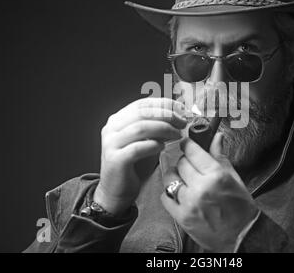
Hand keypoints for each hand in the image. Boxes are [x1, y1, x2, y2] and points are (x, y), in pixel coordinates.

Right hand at [94, 98, 186, 216]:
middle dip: (167, 115)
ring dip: (163, 129)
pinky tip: (163, 147)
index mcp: (118, 119)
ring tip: (177, 135)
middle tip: (182, 123)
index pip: (143, 103)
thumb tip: (179, 115)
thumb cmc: (134, 164)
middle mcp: (112, 128)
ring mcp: (111, 143)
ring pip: (141, 128)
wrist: (116, 191)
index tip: (181, 109)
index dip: (164, 104)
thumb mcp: (146, 140)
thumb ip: (157, 126)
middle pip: (143, 113)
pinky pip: (137, 148)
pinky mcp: (115, 160)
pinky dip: (153, 145)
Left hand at [161, 133, 258, 251]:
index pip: (193, 151)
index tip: (186, 143)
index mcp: (216, 175)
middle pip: (181, 164)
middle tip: (190, 165)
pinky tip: (178, 193)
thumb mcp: (234, 179)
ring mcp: (189, 203)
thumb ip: (220, 157)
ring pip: (170, 179)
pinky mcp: (182, 217)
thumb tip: (216, 137)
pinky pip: (165, 197)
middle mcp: (201, 188)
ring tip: (182, 178)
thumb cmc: (241, 208)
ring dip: (175, 176)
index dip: (188, 145)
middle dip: (185, 162)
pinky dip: (169, 193)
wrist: (242, 236)